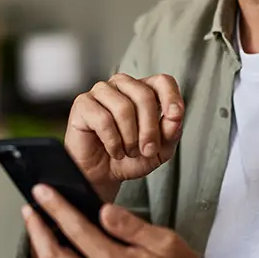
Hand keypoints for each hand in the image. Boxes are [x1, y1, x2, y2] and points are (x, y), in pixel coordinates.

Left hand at [23, 184, 218, 257]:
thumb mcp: (164, 240)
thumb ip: (130, 225)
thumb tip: (104, 210)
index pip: (77, 230)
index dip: (56, 208)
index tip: (43, 192)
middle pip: (53, 255)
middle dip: (36, 229)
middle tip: (29, 209)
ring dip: (39, 249)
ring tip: (35, 228)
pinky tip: (51, 251)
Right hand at [66, 73, 183, 201]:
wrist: (103, 175)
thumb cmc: (128, 158)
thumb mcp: (159, 150)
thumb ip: (171, 132)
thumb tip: (175, 117)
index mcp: (143, 91)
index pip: (162, 82)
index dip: (171, 97)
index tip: (174, 116)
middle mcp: (123, 87)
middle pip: (144, 95)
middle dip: (149, 129)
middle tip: (147, 150)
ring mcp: (101, 92)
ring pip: (124, 107)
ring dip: (130, 138)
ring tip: (128, 151)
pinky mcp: (83, 104)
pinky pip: (103, 119)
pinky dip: (113, 141)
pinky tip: (113, 149)